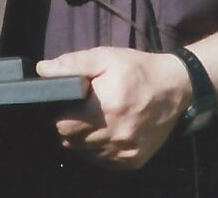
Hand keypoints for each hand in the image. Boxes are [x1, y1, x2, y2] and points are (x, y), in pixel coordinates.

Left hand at [36, 47, 190, 169]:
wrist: (175, 87)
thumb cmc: (137, 69)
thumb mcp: (105, 57)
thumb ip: (72, 64)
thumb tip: (42, 70)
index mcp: (106, 107)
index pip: (62, 125)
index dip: (60, 115)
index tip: (67, 105)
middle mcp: (116, 135)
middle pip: (72, 142)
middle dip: (70, 126)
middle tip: (80, 111)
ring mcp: (125, 152)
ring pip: (86, 154)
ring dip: (85, 139)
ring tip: (95, 119)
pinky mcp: (133, 162)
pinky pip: (104, 161)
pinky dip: (100, 148)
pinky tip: (108, 130)